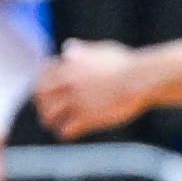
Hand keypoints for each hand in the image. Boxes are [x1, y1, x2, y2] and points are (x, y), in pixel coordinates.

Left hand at [31, 40, 150, 138]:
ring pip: (50, 115)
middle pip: (41, 96)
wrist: (140, 80)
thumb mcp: (101, 50)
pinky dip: (64, 133)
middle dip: (42, 104)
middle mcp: (68, 82)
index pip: (43, 75)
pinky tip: (67, 134)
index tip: (45, 92)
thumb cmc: (126, 64)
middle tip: (47, 112)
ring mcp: (76, 101)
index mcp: (70, 65)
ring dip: (50, 121)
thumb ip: (82, 50)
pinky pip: (66, 130)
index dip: (42, 85)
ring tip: (54, 126)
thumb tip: (67, 46)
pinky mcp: (86, 118)